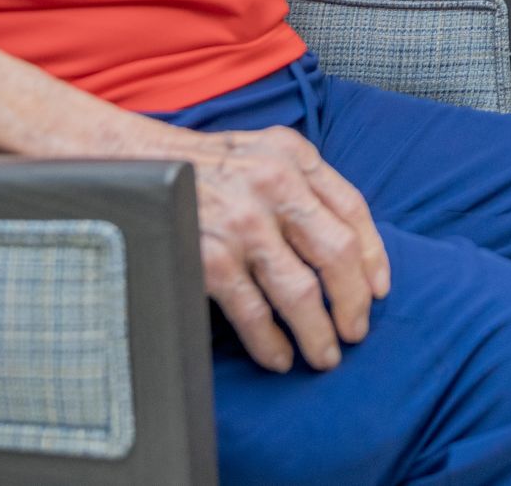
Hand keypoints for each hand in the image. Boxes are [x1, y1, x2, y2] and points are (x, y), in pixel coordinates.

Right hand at [187, 125, 390, 372]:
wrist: (131, 164)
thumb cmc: (205, 165)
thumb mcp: (262, 153)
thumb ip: (303, 184)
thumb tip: (346, 246)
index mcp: (293, 156)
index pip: (352, 210)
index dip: (372, 256)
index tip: (379, 289)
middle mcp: (274, 185)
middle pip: (336, 254)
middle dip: (353, 302)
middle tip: (356, 331)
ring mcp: (243, 224)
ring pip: (301, 292)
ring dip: (318, 332)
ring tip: (325, 355)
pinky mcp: (211, 258)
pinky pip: (254, 313)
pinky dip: (271, 342)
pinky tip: (279, 357)